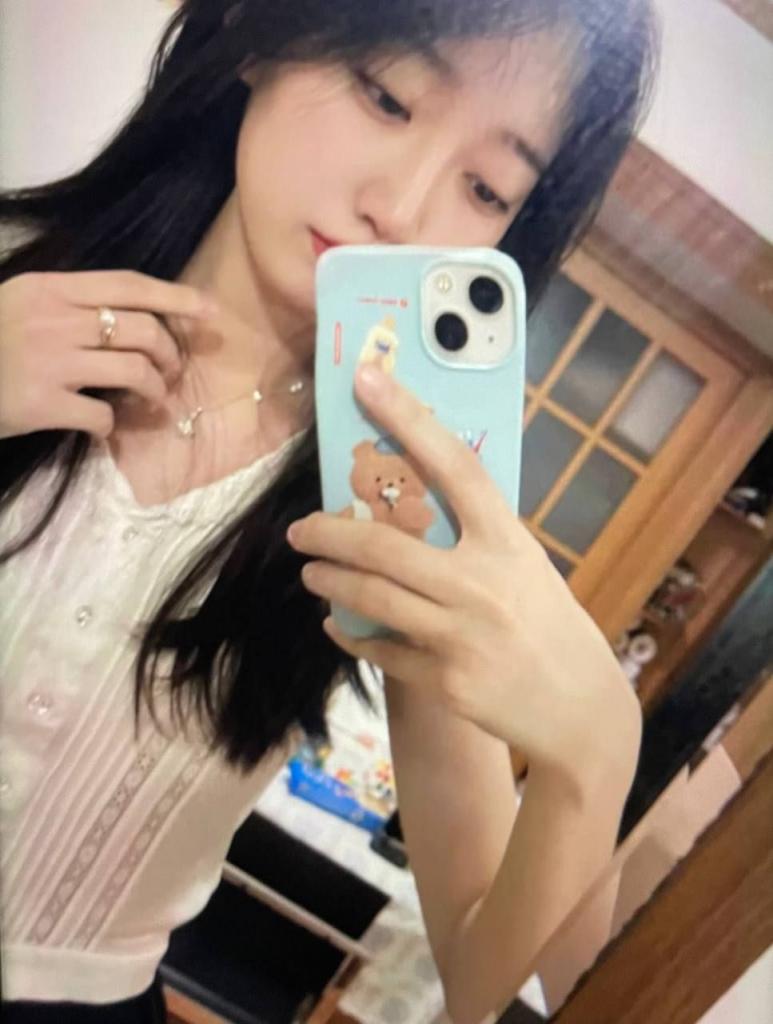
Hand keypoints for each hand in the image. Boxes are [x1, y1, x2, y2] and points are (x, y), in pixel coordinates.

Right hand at [0, 270, 215, 439]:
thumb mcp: (23, 304)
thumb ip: (73, 305)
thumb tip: (138, 320)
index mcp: (51, 288)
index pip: (128, 285)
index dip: (175, 297)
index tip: (210, 311)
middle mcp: (54, 319)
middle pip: (143, 330)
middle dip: (170, 354)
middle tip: (169, 372)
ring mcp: (49, 361)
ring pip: (135, 372)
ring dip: (154, 391)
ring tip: (149, 400)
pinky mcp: (42, 404)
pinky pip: (104, 417)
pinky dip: (111, 426)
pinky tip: (99, 427)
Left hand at [288, 364, 641, 798]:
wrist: (582, 711)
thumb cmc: (550, 626)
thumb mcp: (525, 567)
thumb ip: (476, 540)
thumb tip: (411, 509)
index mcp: (507, 540)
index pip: (454, 464)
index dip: (408, 417)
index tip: (366, 380)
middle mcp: (483, 581)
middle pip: (385, 544)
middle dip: (329, 534)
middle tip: (299, 531)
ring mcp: (464, 634)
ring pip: (373, 597)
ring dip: (330, 583)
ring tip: (311, 574)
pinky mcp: (448, 681)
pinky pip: (383, 650)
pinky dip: (354, 636)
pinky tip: (338, 626)